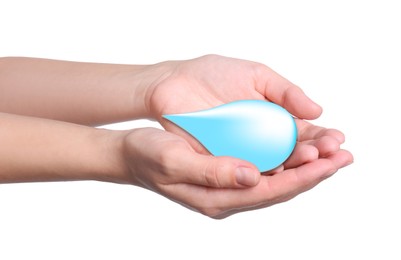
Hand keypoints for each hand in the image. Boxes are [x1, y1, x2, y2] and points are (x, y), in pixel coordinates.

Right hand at [120, 125, 351, 218]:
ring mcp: (228, 187)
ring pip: (276, 179)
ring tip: (331, 152)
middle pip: (280, 188)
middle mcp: (228, 197)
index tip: (330, 162)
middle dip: (313, 173)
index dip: (302, 177)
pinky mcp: (227, 174)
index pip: (269, 191)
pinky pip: (264, 170)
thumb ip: (213, 171)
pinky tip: (299, 149)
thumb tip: (252, 175)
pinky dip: (286, 160)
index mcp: (217, 198)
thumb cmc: (149, 156)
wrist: (132, 156)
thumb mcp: (175, 160)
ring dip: (304, 167)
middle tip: (344, 156)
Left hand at [143, 54, 322, 152]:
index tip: (338, 139)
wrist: (173, 82)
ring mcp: (242, 153)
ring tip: (315, 160)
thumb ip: (285, 92)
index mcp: (272, 120)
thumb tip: (318, 110)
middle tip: (335, 155)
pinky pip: (244, 170)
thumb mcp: (255, 75)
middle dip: (316, 156)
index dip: (321, 139)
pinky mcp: (221, 161)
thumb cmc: (212, 75)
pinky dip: (263, 171)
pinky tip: (282, 168)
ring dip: (296, 167)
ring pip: (273, 167)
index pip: (303, 135)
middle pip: (293, 155)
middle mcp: (260, 141)